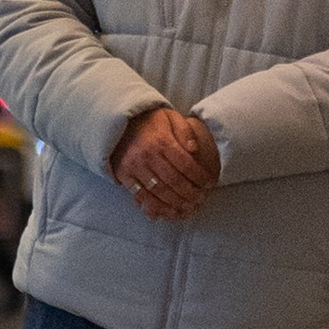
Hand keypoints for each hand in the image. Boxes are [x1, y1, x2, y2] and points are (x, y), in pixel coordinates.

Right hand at [110, 104, 219, 221]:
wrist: (118, 121)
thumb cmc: (149, 120)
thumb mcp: (170, 117)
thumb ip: (184, 131)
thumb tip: (194, 149)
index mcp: (161, 141)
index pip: (185, 164)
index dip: (199, 176)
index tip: (209, 183)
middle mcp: (147, 156)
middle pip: (174, 181)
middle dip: (190, 193)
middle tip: (201, 199)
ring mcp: (134, 167)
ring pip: (159, 192)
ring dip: (176, 203)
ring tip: (189, 208)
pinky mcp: (124, 176)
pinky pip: (142, 196)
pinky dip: (156, 207)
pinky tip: (168, 211)